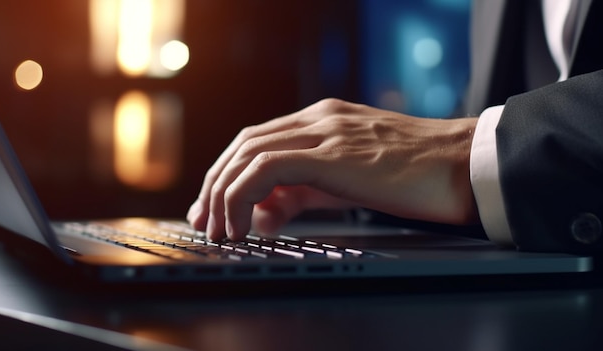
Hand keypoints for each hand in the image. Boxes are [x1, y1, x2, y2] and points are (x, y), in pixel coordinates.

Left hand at [187, 98, 479, 240]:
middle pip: (244, 143)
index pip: (257, 140)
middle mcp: (319, 118)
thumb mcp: (348, 182)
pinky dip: (244, 195)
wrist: (466, 164)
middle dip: (216, 184)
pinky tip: (246, 224)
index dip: (227, 174)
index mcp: (323, 120)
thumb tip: (267, 214)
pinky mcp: (333, 152)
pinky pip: (268, 168)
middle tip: (206, 221)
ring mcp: (326, 131)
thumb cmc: (417, 175)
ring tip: (221, 229)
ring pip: (249, 153)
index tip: (215, 208)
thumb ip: (303, 193)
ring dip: (224, 193)